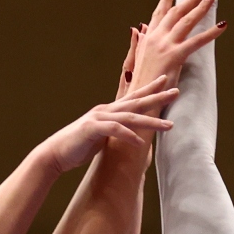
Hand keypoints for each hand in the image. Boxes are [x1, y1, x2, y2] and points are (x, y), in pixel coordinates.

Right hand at [37, 79, 178, 172]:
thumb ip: (116, 133)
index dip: (150, 88)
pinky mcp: (92, 129)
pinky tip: (140, 143)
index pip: (133, 97)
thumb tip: (132, 138)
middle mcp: (106, 110)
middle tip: (176, 90)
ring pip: (130, 117)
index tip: (167, 81)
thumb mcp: (103, 137)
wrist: (56, 153)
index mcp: (109, 111)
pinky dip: (128, 136)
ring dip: (151, 121)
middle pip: (136, 101)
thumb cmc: (79, 146)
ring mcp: (98, 118)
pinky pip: (114, 130)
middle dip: (157, 96)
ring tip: (170, 125)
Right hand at [131, 0, 225, 87]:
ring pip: (186, 21)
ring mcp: (165, 45)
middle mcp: (156, 37)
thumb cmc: (139, 83)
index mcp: (148, 38)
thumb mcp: (135, 59)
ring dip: (201, 8)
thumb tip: (139, 27)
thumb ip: (139, 41)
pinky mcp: (175, 56)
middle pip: (175, 12)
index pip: (158, 13)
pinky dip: (210, 33)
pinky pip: (196, 41)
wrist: (138, 98)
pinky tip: (222, 26)